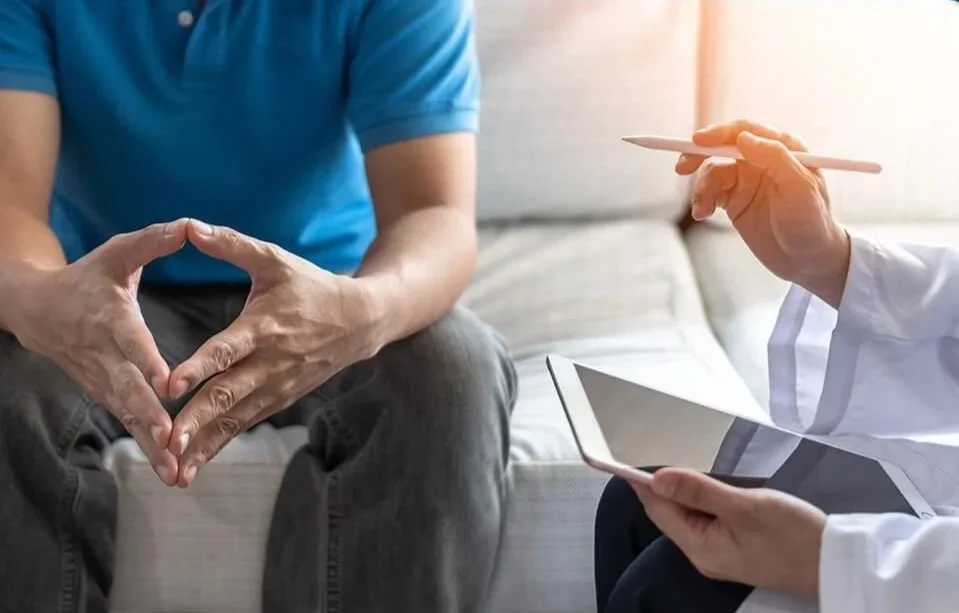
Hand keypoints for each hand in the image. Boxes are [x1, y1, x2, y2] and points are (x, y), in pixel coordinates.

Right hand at [10, 219, 188, 485]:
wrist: (37, 310)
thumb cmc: (88, 278)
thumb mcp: (117, 254)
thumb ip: (153, 241)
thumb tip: (190, 225)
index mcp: (110, 317)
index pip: (130, 341)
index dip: (146, 360)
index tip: (164, 382)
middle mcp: (104, 354)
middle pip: (127, 389)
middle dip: (148, 416)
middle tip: (170, 439)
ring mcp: (101, 379)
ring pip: (128, 414)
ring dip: (149, 444)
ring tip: (174, 471)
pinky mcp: (105, 394)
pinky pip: (128, 422)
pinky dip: (147, 447)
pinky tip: (170, 471)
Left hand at [166, 221, 381, 486]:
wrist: (360, 321)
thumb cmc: (311, 286)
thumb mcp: (275, 259)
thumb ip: (232, 245)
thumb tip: (189, 227)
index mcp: (264, 326)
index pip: (228, 350)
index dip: (200, 367)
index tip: (171, 386)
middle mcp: (270, 362)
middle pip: (229, 394)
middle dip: (197, 420)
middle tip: (168, 441)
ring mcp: (277, 385)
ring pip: (236, 418)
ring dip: (206, 443)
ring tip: (176, 468)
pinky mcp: (280, 399)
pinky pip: (245, 424)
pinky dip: (220, 444)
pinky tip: (194, 465)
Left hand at [631, 468, 826, 600]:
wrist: (836, 562)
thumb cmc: (794, 537)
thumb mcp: (744, 507)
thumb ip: (699, 491)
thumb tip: (658, 478)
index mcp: (700, 547)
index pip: (658, 509)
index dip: (643, 482)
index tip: (628, 454)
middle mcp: (704, 553)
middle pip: (671, 512)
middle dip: (662, 483)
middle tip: (654, 446)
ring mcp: (721, 551)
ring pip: (690, 514)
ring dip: (684, 489)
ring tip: (678, 457)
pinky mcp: (737, 545)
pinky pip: (708, 518)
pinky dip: (703, 498)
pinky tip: (708, 481)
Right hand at [677, 120, 850, 306]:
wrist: (807, 261)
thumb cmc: (812, 223)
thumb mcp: (800, 189)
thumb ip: (775, 158)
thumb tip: (744, 137)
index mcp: (784, 149)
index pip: (746, 131)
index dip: (720, 133)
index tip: (697, 142)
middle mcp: (763, 160)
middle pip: (723, 146)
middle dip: (699, 155)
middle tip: (681, 167)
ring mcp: (747, 180)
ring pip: (713, 172)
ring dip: (702, 188)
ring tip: (701, 210)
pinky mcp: (735, 200)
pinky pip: (710, 192)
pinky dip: (701, 201)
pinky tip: (701, 215)